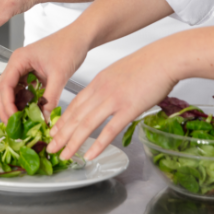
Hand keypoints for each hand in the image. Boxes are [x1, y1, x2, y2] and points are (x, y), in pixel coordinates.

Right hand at [0, 27, 88, 122]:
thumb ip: (50, 97)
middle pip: (3, 89)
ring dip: (15, 106)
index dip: (7, 104)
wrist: (80, 37)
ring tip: (22, 122)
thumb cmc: (69, 47)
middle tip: (14, 126)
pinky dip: (25, 102)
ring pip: (12, 91)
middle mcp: (18, 64)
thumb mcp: (59, 74)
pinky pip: (23, 90)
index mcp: (19, 60)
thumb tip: (43, 118)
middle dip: (6, 108)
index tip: (13, 120)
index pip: (5, 85)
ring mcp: (24, 68)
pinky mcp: (32, 73)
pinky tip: (32, 111)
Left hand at [47, 43, 177, 162]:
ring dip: (73, 142)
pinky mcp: (128, 108)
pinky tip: (89, 155)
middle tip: (50, 147)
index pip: (75, 104)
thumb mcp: (119, 72)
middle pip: (76, 116)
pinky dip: (97, 145)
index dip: (63, 120)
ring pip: (87, 124)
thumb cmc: (147, 65)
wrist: (164, 58)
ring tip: (64, 155)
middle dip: (61, 134)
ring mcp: (113, 100)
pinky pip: (109, 130)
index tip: (54, 131)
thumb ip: (109, 86)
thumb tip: (106, 98)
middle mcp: (101, 91)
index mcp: (98, 82)